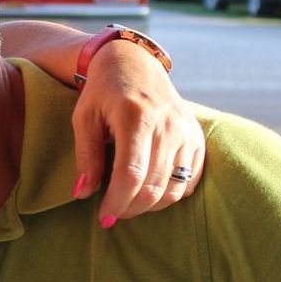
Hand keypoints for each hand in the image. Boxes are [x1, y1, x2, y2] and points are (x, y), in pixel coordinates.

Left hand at [71, 39, 203, 224]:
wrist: (135, 65)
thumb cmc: (104, 92)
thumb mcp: (84, 118)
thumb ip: (86, 156)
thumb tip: (83, 193)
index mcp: (136, 117)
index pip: (130, 175)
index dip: (117, 203)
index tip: (103, 217)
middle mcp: (168, 125)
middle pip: (153, 187)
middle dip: (130, 209)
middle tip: (112, 212)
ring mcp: (186, 132)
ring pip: (174, 189)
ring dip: (149, 206)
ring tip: (129, 202)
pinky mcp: (197, 138)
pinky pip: (190, 181)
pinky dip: (171, 194)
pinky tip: (150, 191)